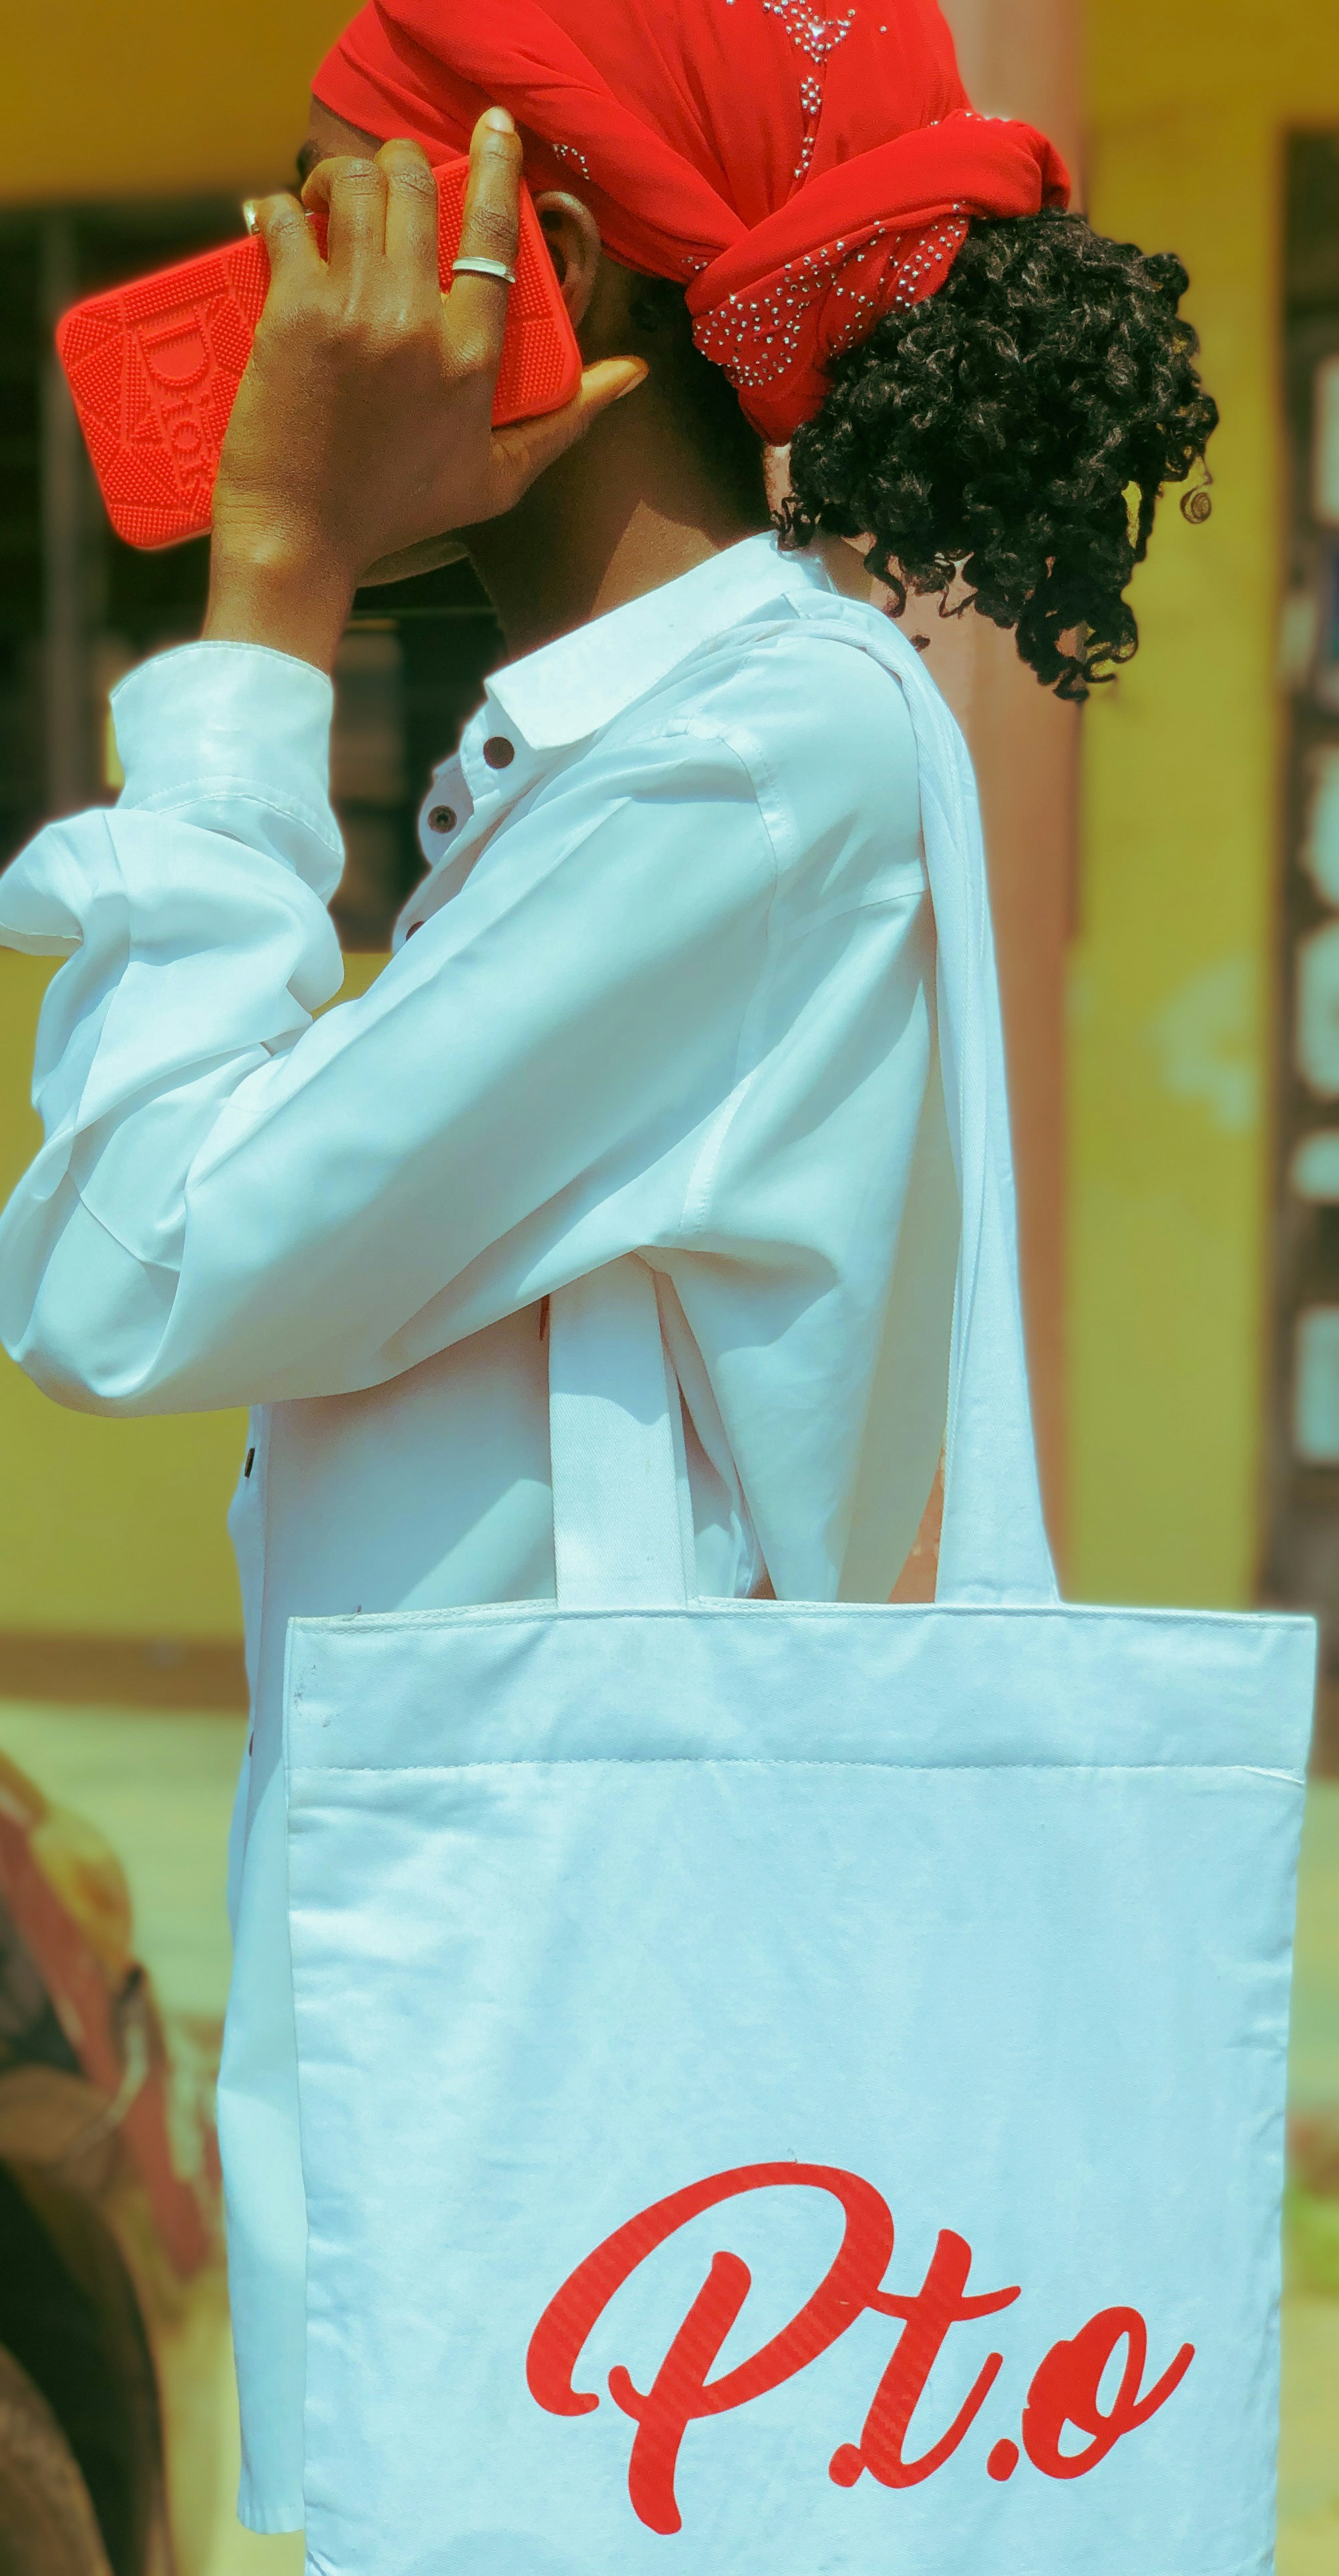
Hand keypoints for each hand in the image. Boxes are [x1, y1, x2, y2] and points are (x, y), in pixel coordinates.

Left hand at [204, 112, 645, 669]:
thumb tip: (630, 374)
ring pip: (354, 184)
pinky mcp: (292, 312)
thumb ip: (567, 419)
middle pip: (416, 185)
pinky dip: (278, 210)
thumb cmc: (397, 514)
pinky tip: (276, 224)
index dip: (496, 165)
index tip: (494, 126)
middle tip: (380, 192)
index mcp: (474, 355)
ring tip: (328, 203)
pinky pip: (285, 219)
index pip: (495, 233)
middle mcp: (420, 322)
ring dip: (339, 177)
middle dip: (399, 168)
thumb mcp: (500, 477)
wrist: (303, 537)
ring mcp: (354, 311)